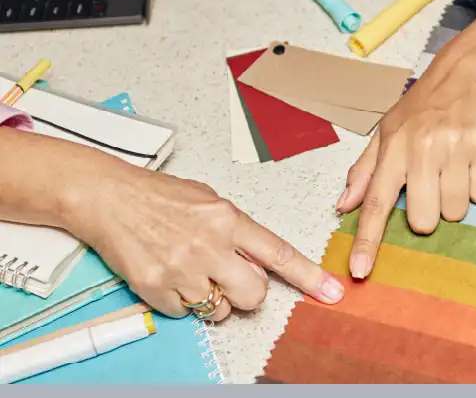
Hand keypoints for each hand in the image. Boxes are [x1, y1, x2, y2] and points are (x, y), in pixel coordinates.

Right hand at [64, 166, 343, 320]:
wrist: (108, 197)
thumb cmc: (159, 196)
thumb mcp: (210, 200)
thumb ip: (237, 230)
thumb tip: (257, 260)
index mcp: (228, 219)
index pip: (278, 253)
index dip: (308, 276)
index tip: (331, 292)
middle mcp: (209, 245)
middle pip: (254, 294)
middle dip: (248, 294)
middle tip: (230, 279)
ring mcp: (182, 268)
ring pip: (219, 310)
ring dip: (212, 300)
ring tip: (192, 273)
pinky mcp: (156, 287)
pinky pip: (185, 313)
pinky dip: (180, 302)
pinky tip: (169, 275)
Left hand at [335, 6, 475, 278]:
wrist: (464, 74)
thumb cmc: (421, 107)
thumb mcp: (385, 132)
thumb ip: (364, 172)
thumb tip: (341, 206)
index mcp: (393, 149)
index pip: (376, 202)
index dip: (367, 240)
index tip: (360, 271)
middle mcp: (421, 149)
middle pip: (424, 220)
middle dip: (428, 214)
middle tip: (431, 186)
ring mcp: (454, 149)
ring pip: (455, 212)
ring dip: (454, 200)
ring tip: (452, 169)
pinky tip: (470, 163)